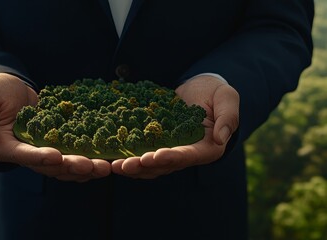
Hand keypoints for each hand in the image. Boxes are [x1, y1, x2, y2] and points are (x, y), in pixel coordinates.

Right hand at [0, 73, 110, 181]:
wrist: (9, 89)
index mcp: (5, 146)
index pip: (23, 155)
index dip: (39, 157)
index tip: (57, 156)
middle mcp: (25, 154)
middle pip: (49, 166)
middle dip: (72, 166)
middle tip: (93, 166)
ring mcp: (41, 150)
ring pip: (64, 166)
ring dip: (85, 168)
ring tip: (105, 167)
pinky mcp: (55, 144)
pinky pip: (71, 156)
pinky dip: (87, 160)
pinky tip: (105, 160)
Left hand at [111, 75, 238, 178]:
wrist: (201, 88)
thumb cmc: (216, 92)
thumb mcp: (227, 98)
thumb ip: (228, 117)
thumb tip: (221, 138)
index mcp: (206, 147)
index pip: (187, 155)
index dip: (170, 157)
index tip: (152, 156)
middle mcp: (187, 154)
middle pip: (165, 165)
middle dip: (143, 166)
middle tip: (124, 166)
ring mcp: (171, 150)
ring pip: (151, 164)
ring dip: (133, 167)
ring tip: (114, 165)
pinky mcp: (159, 143)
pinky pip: (143, 153)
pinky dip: (130, 156)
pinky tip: (113, 156)